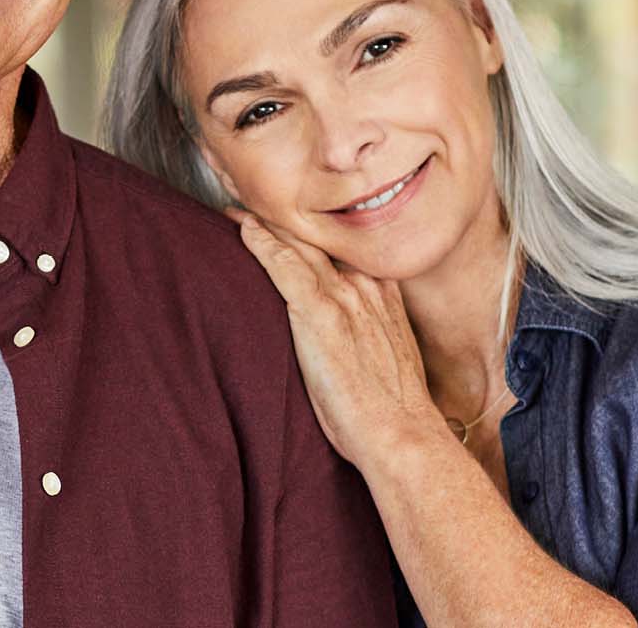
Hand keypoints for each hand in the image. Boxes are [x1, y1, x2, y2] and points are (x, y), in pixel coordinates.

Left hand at [230, 210, 447, 468]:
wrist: (402, 434)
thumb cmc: (394, 412)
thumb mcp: (389, 359)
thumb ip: (370, 335)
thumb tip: (348, 341)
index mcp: (384, 295)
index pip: (343, 250)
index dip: (315, 233)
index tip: (293, 222)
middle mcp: (366, 286)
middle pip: (320, 240)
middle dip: (287, 219)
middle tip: (254, 202)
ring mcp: (344, 296)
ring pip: (299, 244)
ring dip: (264, 222)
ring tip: (234, 208)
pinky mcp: (320, 313)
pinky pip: (283, 265)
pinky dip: (260, 242)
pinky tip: (240, 228)